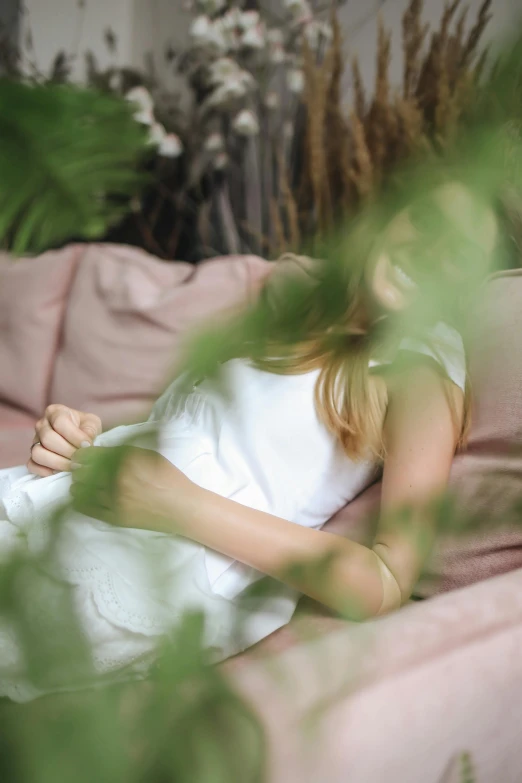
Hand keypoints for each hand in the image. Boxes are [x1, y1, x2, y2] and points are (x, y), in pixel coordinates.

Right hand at [28, 404, 101, 476]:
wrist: (81, 440)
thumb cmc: (86, 429)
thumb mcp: (92, 424)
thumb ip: (90, 430)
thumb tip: (85, 444)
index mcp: (55, 412)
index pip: (60, 423)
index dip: (75, 436)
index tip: (87, 445)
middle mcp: (41, 425)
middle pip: (48, 439)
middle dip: (68, 451)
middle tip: (82, 459)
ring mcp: (35, 441)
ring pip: (37, 453)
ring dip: (58, 463)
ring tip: (73, 466)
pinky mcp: (32, 457)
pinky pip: (32, 466)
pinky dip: (46, 472)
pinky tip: (61, 472)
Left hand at [70, 446, 195, 533]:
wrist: (182, 507)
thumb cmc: (168, 477)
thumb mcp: (148, 456)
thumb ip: (124, 452)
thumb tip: (100, 452)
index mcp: (126, 461)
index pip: (91, 455)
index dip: (81, 455)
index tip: (79, 457)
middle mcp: (117, 479)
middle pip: (83, 472)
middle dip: (79, 470)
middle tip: (78, 470)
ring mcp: (115, 500)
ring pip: (82, 491)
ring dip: (78, 485)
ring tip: (80, 484)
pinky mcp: (115, 517)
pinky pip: (88, 508)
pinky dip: (81, 501)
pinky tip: (81, 497)